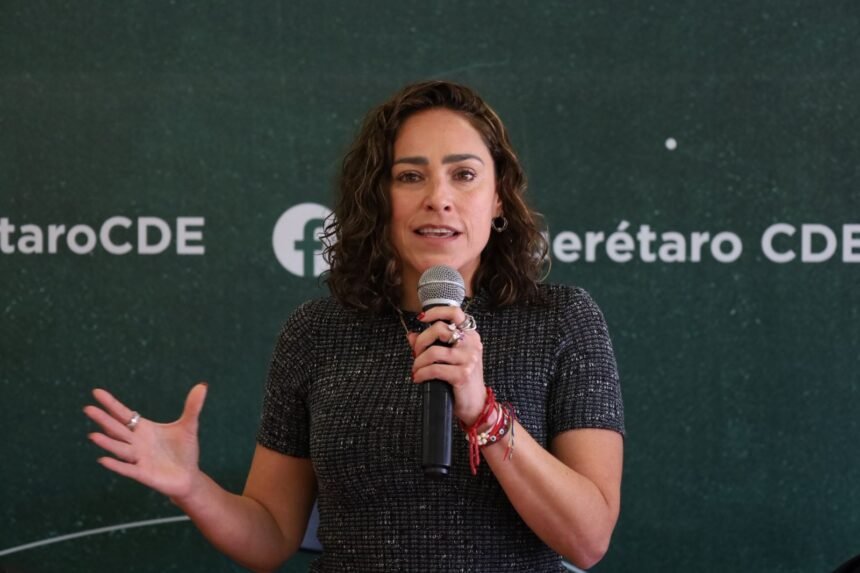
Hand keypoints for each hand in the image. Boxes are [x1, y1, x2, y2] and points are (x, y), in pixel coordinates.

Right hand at [83, 383, 207, 501]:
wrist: (188, 476)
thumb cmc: (183, 451)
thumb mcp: (189, 426)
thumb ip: (192, 406)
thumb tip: (202, 385)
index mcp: (143, 429)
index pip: (124, 414)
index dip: (111, 404)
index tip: (96, 392)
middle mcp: (136, 443)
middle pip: (117, 429)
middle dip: (104, 419)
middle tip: (88, 408)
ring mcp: (138, 458)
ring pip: (119, 449)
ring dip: (107, 442)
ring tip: (92, 435)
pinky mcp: (143, 473)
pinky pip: (128, 469)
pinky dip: (117, 465)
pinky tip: (103, 460)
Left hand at [408, 306, 486, 425]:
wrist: (475, 404)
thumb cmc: (461, 379)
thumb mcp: (449, 359)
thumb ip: (431, 344)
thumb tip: (411, 335)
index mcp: (470, 335)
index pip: (455, 313)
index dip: (436, 312)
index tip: (422, 318)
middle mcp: (471, 344)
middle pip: (440, 329)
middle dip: (421, 341)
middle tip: (416, 353)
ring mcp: (468, 359)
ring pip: (433, 352)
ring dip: (419, 361)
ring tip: (416, 369)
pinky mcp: (462, 374)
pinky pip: (434, 369)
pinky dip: (421, 373)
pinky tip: (418, 378)